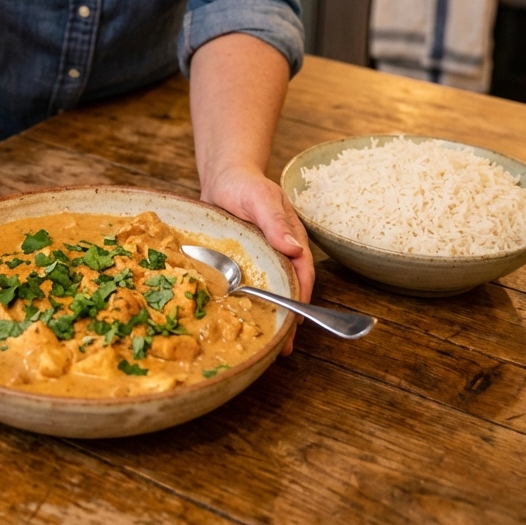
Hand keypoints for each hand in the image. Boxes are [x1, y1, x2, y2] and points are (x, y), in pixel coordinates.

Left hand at [200, 164, 314, 355]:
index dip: (301, 297)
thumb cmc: (244, 184)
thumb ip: (275, 221)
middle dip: (289, 316)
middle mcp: (280, 253)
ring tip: (268, 344)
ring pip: (270, 291)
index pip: (302, 272)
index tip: (297, 320)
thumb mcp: (261, 198)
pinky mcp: (244, 263)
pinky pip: (250, 285)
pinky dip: (251, 304)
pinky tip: (243, 320)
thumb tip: (293, 248)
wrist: (222, 178)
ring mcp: (262, 259)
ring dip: (271, 315)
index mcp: (291, 239)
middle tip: (283, 346)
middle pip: (289, 288)